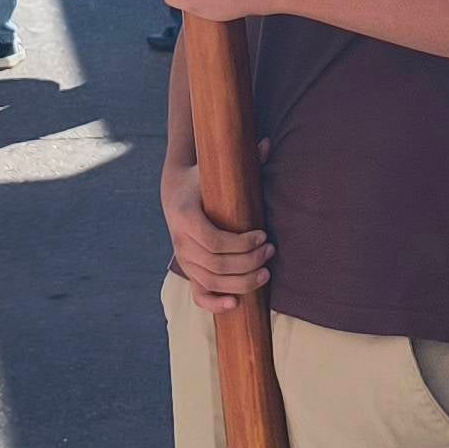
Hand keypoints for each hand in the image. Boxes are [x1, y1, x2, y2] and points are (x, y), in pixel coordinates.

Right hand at [164, 152, 271, 312]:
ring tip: (267, 273)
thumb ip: (243, 159)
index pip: (214, 240)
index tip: (264, 234)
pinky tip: (236, 304)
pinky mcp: (188, 270)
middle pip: (216, 264)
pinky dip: (215, 304)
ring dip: (242, 282)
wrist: (176, 192)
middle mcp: (180, 241)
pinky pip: (199, 295)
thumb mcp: (216, 168)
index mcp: (185, 215)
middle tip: (272, 251)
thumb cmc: (203, 179)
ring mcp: (183, 258)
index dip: (242, 244)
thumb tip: (266, 143)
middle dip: (248, 262)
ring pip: (212, 282)